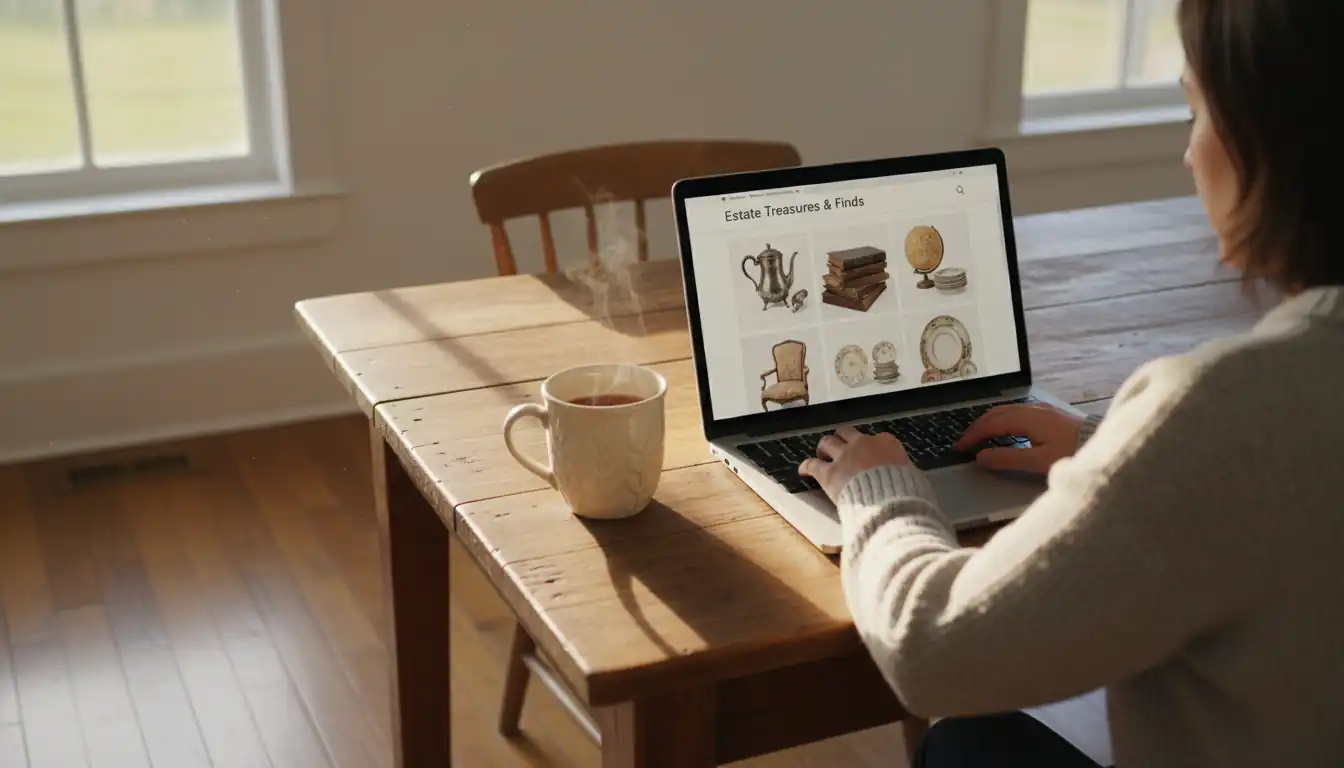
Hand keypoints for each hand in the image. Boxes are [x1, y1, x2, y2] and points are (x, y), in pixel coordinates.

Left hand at [799, 425, 913, 501]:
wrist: (889, 501)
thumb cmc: (907, 491)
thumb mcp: (915, 477)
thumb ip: (908, 473)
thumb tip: (913, 478)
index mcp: (886, 443)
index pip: (877, 438)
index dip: (871, 447)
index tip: (870, 454)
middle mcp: (863, 444)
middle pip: (847, 433)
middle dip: (842, 439)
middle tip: (840, 448)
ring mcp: (844, 456)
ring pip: (828, 442)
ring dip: (824, 448)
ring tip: (822, 454)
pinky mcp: (829, 473)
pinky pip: (812, 464)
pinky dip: (806, 466)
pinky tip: (803, 470)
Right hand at [954, 402, 1084, 474]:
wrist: (1106, 445)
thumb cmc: (1072, 454)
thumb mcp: (1038, 461)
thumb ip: (1007, 459)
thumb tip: (980, 457)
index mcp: (1027, 418)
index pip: (990, 424)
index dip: (972, 435)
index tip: (959, 448)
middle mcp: (1032, 409)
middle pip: (996, 413)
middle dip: (977, 427)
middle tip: (964, 442)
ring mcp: (1041, 409)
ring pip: (1006, 411)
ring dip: (989, 423)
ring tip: (978, 437)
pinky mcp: (1049, 414)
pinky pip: (1017, 413)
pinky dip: (1002, 421)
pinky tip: (1003, 432)